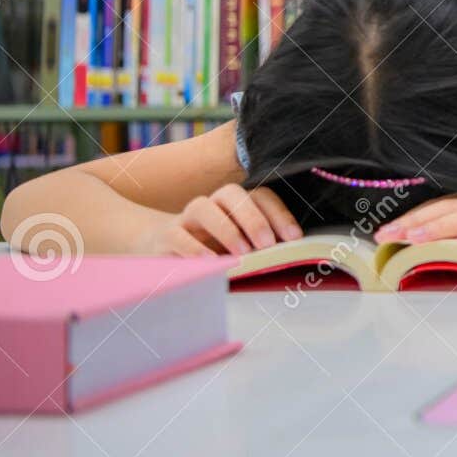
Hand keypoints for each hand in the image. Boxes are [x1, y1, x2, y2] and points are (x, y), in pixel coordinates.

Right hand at [137, 184, 302, 256]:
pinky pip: (178, 235)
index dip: (278, 213)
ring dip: (226, 229)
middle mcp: (212, 204)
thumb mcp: (239, 247)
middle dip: (254, 218)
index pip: (260, 196)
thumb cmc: (212, 249)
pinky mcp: (165, 235)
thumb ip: (260, 246)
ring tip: (242, 253)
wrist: (162, 249)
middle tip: (267, 244)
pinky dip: (194, 248)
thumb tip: (290, 255)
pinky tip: (211, 262)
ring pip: (203, 207)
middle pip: (232, 194)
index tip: (294, 237)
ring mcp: (186, 217)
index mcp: (235, 204)